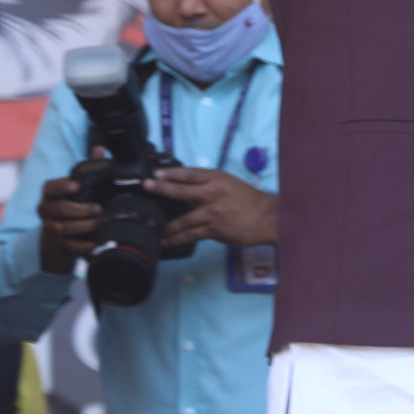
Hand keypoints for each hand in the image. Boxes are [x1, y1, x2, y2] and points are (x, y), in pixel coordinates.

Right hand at [38, 171, 102, 266]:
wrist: (59, 236)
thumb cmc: (71, 205)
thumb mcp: (77, 187)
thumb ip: (88, 168)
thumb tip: (99, 149)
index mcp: (50, 193)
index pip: (50, 187)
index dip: (62, 187)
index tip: (76, 186)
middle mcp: (47, 210)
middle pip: (60, 209)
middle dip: (81, 209)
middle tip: (98, 208)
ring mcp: (51, 228)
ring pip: (65, 228)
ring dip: (84, 226)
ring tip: (99, 223)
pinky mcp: (58, 244)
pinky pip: (69, 246)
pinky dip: (82, 245)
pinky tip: (93, 242)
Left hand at [148, 166, 278, 247]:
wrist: (267, 217)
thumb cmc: (247, 198)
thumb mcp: (228, 183)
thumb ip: (208, 183)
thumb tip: (184, 186)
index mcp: (217, 178)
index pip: (190, 174)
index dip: (172, 173)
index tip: (156, 173)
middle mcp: (213, 194)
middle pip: (182, 191)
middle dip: (162, 189)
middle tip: (146, 186)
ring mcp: (213, 213)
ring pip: (183, 219)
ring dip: (166, 224)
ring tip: (151, 226)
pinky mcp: (214, 230)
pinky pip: (191, 235)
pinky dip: (176, 239)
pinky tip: (166, 241)